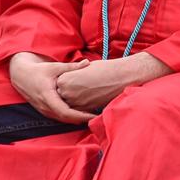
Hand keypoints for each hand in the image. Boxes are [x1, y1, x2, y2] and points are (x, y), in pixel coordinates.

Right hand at [10, 53, 95, 123]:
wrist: (21, 75)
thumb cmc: (38, 70)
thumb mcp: (54, 67)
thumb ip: (71, 67)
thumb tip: (87, 62)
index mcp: (47, 96)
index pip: (65, 112)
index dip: (80, 116)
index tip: (93, 115)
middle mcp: (45, 106)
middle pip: (66, 119)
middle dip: (81, 119)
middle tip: (97, 117)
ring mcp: (43, 110)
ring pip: (62, 120)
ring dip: (76, 119)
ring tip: (91, 116)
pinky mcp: (44, 111)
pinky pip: (58, 117)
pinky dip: (70, 117)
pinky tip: (80, 114)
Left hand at [55, 52, 173, 112]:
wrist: (120, 77)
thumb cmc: (104, 69)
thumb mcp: (84, 69)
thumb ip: (73, 75)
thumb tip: (70, 81)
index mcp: (64, 80)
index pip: (59, 86)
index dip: (66, 85)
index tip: (72, 84)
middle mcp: (67, 92)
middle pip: (62, 97)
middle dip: (69, 94)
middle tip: (79, 90)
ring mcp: (76, 103)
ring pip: (71, 105)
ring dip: (76, 102)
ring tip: (86, 94)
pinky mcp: (87, 110)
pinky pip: (81, 111)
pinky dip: (84, 108)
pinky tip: (92, 99)